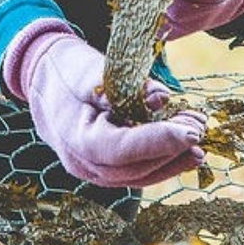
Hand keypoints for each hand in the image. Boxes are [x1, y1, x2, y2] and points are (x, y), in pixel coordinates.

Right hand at [0, 20, 205, 187]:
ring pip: (137, 176)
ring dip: (172, 161)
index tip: (190, 133)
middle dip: (172, 152)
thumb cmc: (66, 69)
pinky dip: (160, 162)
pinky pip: (134, 172)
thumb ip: (125, 87)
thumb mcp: (91, 68)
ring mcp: (90, 170)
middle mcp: (81, 163)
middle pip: (134, 169)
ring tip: (200, 143)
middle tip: (201, 130)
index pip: (121, 149)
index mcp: (75, 137)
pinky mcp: (102, 168)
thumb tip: (161, 99)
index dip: (158, 142)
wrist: (42, 79)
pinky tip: (184, 151)